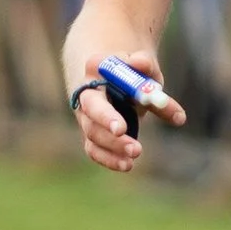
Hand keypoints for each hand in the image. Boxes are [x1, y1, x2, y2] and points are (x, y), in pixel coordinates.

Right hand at [70, 54, 187, 173]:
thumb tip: (142, 65)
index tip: (127, 109)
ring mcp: (86, 116)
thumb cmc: (132, 73)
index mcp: (96, 67)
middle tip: (122, 131)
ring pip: (92, 133)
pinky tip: (127, 165)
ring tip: (136, 151)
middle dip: (106, 120)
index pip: (98, 75)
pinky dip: (109, 159)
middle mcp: (85, 93)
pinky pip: (94, 150)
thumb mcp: (144, 65)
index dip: (113, 85)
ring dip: (113, 145)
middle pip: (91, 108)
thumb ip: (145, 64)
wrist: (117, 81)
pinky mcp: (92, 135)